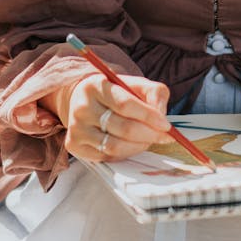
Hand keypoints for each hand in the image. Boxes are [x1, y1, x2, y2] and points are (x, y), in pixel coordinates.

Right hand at [53, 63, 170, 161]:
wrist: (84, 100)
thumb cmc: (115, 93)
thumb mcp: (135, 84)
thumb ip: (154, 93)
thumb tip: (161, 115)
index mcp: (96, 85)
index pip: (126, 104)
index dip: (149, 116)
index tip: (166, 125)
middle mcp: (82, 107)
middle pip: (122, 128)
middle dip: (149, 134)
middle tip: (164, 136)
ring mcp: (76, 128)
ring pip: (114, 146)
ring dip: (139, 146)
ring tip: (149, 140)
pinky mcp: (74, 145)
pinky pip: (106, 157)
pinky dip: (125, 154)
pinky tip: (132, 145)